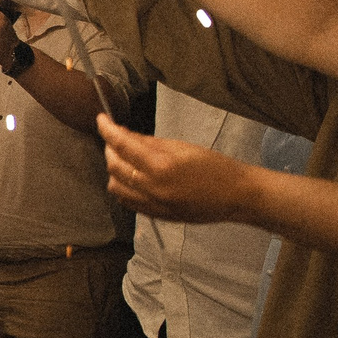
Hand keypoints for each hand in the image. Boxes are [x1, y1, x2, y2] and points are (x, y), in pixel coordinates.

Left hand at [99, 115, 250, 223]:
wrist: (237, 196)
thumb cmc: (214, 166)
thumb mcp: (182, 147)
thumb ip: (148, 142)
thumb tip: (123, 134)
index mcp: (162, 167)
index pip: (123, 146)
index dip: (107, 131)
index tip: (101, 120)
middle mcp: (154, 189)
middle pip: (114, 168)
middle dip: (110, 150)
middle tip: (114, 138)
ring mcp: (154, 205)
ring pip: (116, 188)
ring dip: (114, 170)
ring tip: (124, 158)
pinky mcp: (158, 216)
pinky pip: (128, 202)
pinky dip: (124, 187)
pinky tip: (132, 177)